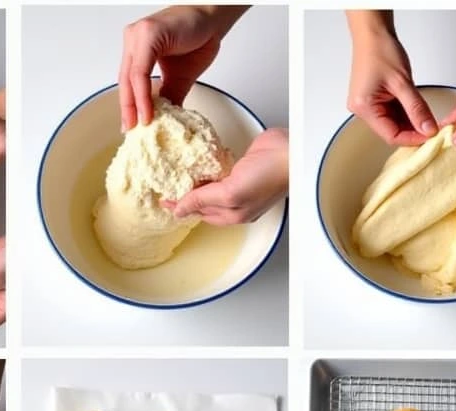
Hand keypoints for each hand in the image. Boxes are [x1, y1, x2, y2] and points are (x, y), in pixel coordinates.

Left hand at [119, 5, 247, 129]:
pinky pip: (140, 71)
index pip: (128, 81)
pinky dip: (142, 94)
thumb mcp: (180, 76)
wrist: (214, 19)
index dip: (129, 105)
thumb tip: (161, 120)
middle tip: (130, 131)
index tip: (130, 127)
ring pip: (130, 77)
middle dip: (128, 108)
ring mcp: (138, 36)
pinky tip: (147, 111)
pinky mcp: (148, 35)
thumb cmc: (199, 39)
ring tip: (139, 125)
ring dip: (134, 104)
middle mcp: (133, 39)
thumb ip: (168, 95)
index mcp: (137, 48)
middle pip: (125, 80)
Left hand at [170, 127, 287, 224]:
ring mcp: (241, 184)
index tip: (163, 199)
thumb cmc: (269, 175)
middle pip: (204, 202)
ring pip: (211, 186)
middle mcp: (237, 203)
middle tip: (166, 185)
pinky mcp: (243, 166)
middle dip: (186, 195)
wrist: (292, 151)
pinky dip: (207, 167)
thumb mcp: (231, 193)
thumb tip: (179, 211)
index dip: (181, 207)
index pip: (200, 213)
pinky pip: (219, 170)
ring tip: (177, 173)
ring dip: (196, 181)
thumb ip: (203, 200)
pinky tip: (198, 162)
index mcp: (234, 214)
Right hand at [346, 10, 436, 146]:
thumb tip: (428, 128)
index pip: (391, 135)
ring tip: (428, 117)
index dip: (413, 138)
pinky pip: (392, 112)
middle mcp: (362, 109)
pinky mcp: (374, 99)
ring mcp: (368, 104)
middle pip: (391, 130)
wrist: (373, 34)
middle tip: (433, 128)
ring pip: (394, 122)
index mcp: (364, 107)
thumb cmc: (381, 51)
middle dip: (413, 130)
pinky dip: (407, 112)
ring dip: (411, 121)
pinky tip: (418, 110)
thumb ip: (416, 108)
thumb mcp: (403, 82)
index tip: (431, 136)